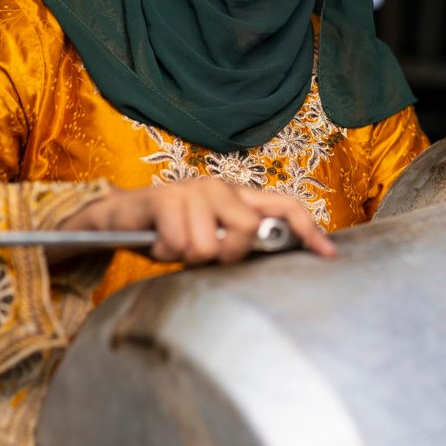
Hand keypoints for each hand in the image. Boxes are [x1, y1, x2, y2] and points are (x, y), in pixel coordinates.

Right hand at [55, 178, 334, 264]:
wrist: (117, 219)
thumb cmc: (169, 233)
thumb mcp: (211, 238)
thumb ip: (239, 244)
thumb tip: (271, 259)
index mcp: (237, 196)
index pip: (284, 206)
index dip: (309, 230)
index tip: (327, 255)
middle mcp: (219, 187)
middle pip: (249, 230)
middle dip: (228, 255)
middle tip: (204, 256)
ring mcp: (192, 189)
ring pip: (210, 246)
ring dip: (187, 257)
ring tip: (174, 247)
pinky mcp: (165, 198)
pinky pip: (179, 244)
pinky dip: (165, 253)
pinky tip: (157, 243)